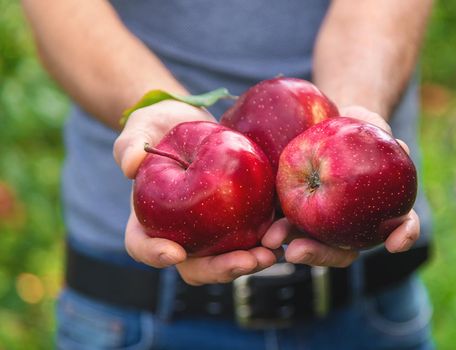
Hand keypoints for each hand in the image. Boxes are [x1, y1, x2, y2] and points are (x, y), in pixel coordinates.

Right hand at [113, 100, 278, 284]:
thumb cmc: (160, 128)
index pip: (144, 246)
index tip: (174, 253)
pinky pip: (252, 236)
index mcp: (150, 220)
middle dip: (220, 269)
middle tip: (243, 261)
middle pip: (195, 266)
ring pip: (227, 259)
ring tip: (270, 254)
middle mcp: (181, 234)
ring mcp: (211, 231)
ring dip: (249, 262)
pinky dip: (267, 239)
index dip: (155, 254)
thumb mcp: (141, 129)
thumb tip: (130, 164)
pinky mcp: (237, 218)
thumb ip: (130, 143)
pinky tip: (283, 234)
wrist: (193, 124)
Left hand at [261, 105, 420, 266]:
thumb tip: (400, 146)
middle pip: (341, 252)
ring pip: (309, 244)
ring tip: (270, 240)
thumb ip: (387, 137)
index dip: (403, 236)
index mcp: (382, 211)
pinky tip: (260, 230)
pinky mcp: (296, 213)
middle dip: (320, 254)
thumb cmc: (359, 129)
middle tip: (298, 251)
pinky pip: (284, 225)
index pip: (400, 228)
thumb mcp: (374, 128)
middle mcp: (353, 227)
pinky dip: (274, 229)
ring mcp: (323, 224)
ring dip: (290, 245)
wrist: (331, 125)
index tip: (396, 244)